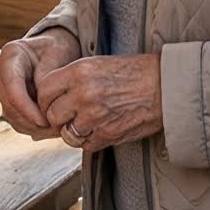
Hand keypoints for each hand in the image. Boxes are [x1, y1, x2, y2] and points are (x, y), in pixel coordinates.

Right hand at [0, 33, 75, 138]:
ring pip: (11, 116)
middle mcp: (0, 71)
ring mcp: (1, 87)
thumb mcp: (58, 55)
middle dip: (31, 121)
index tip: (45, 121)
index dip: (26, 108)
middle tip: (56, 129)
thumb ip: (47, 76)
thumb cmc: (57, 50)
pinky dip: (33, 128)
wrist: (53, 51)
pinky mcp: (7, 100)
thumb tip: (41, 102)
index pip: (12, 87)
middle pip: (9, 105)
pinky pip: (16, 120)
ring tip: (57, 130)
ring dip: (33, 127)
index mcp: (10, 55)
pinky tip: (51, 129)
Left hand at [36, 54, 162, 153]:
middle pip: (51, 114)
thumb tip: (53, 94)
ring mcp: (95, 116)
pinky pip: (85, 145)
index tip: (51, 103)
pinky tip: (99, 131)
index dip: (44, 99)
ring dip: (72, 132)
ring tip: (85, 125)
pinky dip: (89, 141)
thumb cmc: (134, 72)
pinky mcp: (108, 134)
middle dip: (58, 117)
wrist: (166, 86)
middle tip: (68, 116)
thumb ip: (73, 78)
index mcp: (78, 72)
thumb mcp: (98, 64)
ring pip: (66, 134)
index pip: (43, 90)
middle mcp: (83, 94)